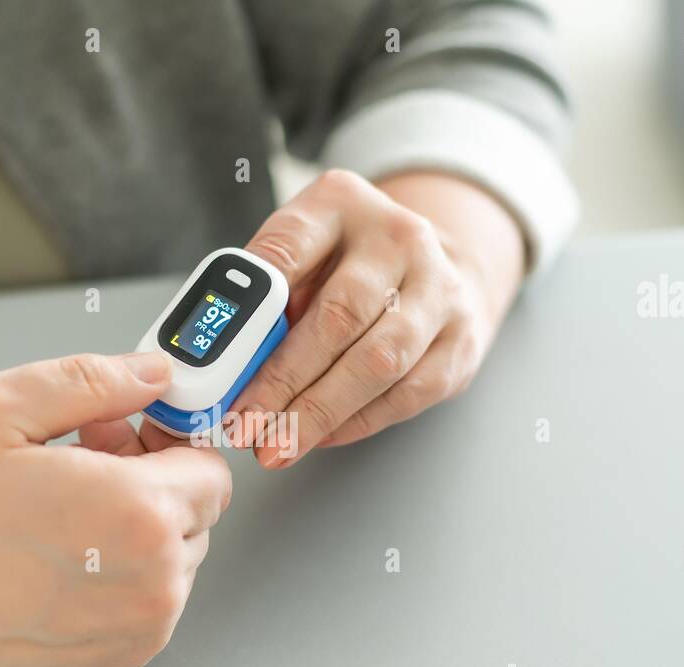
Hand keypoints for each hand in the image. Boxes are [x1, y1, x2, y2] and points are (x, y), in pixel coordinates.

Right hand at [0, 351, 231, 666]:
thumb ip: (94, 380)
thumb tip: (154, 373)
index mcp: (136, 514)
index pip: (212, 468)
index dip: (170, 441)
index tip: (134, 431)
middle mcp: (153, 580)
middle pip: (198, 510)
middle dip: (153, 479)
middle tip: (84, 463)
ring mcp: (141, 626)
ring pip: (179, 554)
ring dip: (140, 527)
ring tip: (65, 509)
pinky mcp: (123, 655)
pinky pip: (155, 596)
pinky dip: (126, 571)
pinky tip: (64, 552)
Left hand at [231, 169, 525, 465]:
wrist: (441, 266)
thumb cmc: (352, 265)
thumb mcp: (303, 253)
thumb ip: (269, 295)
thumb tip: (228, 366)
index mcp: (342, 204)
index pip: (290, 245)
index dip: (255, 303)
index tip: (223, 357)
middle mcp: (400, 239)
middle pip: (338, 317)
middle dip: (284, 381)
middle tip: (246, 424)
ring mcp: (440, 290)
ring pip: (378, 363)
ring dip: (320, 413)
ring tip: (277, 446)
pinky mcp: (459, 342)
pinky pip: (406, 394)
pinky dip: (357, 422)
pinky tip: (321, 437)